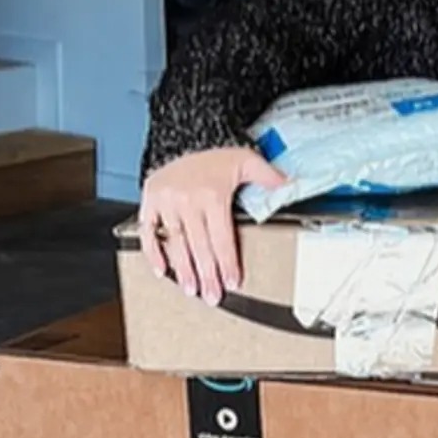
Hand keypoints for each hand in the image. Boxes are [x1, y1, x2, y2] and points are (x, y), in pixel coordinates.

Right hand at [139, 147, 285, 304]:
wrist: (183, 141)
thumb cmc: (214, 158)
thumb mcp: (246, 160)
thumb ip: (267, 175)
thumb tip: (289, 185)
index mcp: (212, 194)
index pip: (221, 237)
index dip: (227, 261)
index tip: (232, 281)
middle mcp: (187, 200)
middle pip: (199, 245)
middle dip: (207, 274)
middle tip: (212, 296)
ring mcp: (166, 202)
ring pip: (175, 243)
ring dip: (183, 269)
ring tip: (192, 289)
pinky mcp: (149, 202)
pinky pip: (148, 232)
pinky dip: (153, 252)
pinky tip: (163, 271)